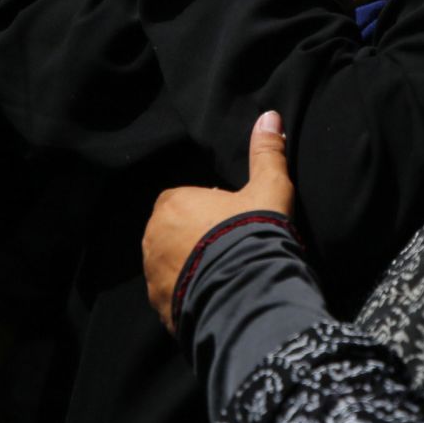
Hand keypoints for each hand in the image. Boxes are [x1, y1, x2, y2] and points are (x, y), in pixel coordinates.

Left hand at [143, 111, 293, 331]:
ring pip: (171, 264)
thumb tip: (270, 116)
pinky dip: (190, 294)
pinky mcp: (160, 306)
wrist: (247, 295)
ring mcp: (153, 275)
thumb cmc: (253, 234)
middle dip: (197, 238)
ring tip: (227, 274)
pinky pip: (173, 295)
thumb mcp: (268, 190)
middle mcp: (153, 238)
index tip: (234, 222)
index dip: (210, 210)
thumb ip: (266, 153)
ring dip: (192, 266)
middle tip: (232, 248)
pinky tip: (218, 295)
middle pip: (174, 232)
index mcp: (173, 204)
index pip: (185, 200)